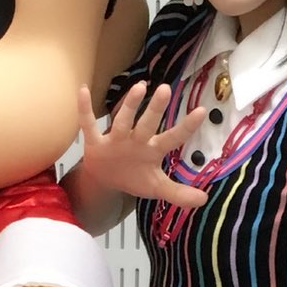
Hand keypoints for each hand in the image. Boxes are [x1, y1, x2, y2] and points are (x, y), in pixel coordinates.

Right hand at [75, 80, 209, 210]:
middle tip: (165, 89)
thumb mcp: (157, 187)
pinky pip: (89, 124)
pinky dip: (85, 109)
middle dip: (155, 109)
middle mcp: (136, 140)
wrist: (106, 179)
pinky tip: (83, 90)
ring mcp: (116, 139)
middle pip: (147, 124)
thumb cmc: (135, 177)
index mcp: (153, 150)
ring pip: (122, 120)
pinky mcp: (95, 142)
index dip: (186, 127)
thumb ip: (178, 193)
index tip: (202, 111)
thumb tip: (204, 200)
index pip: (173, 138)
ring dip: (129, 105)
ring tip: (139, 87)